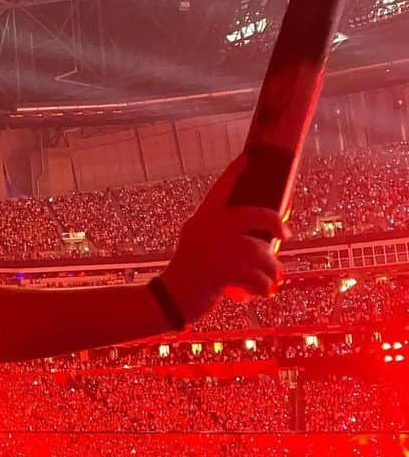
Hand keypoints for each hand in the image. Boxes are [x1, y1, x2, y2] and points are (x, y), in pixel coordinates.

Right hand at [159, 156, 288, 324]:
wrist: (170, 300)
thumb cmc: (192, 275)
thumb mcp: (200, 245)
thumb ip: (223, 236)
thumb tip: (267, 239)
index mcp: (202, 219)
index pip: (220, 190)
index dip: (235, 172)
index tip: (248, 157)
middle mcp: (207, 228)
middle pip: (253, 215)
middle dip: (275, 222)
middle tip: (286, 233)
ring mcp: (214, 249)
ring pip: (261, 253)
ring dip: (272, 269)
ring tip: (272, 278)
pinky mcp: (220, 271)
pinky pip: (256, 276)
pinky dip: (264, 287)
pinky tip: (263, 291)